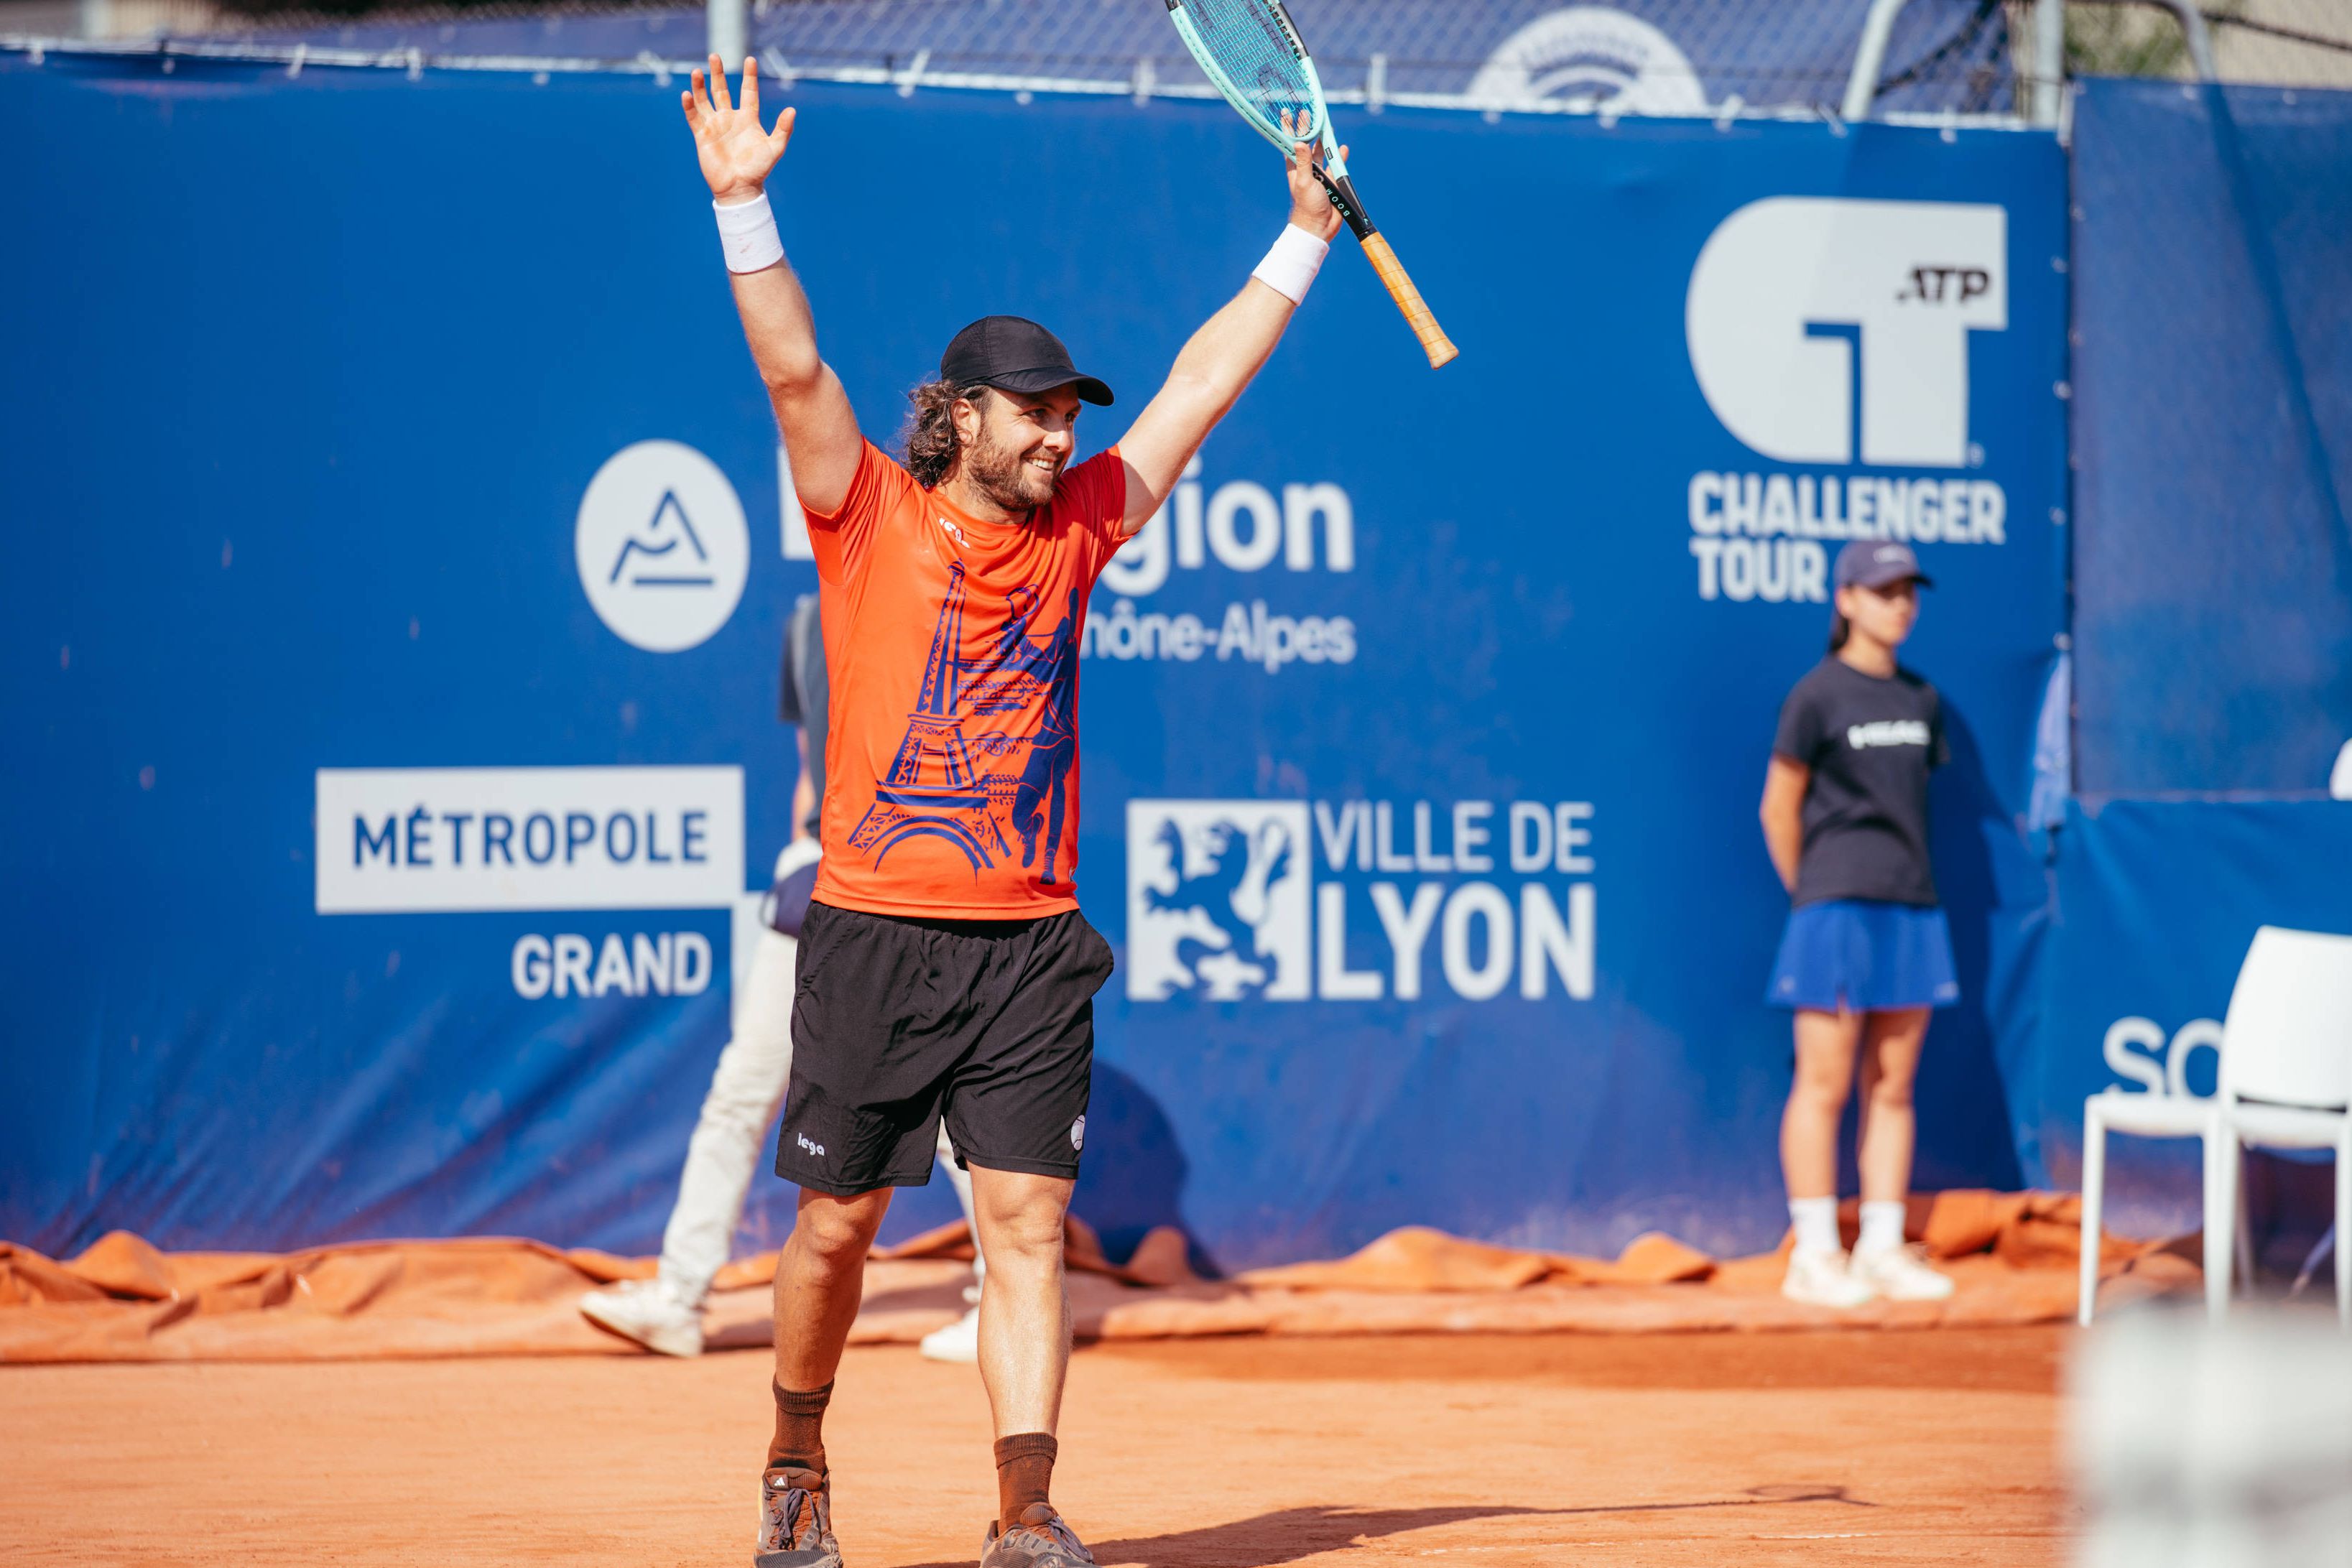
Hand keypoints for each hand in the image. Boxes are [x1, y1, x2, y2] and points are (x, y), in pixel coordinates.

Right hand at [682, 54, 794, 202]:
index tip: (750, 59)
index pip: (748, 92)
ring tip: (698, 71)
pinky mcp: (702, 135)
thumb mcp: (775, 148)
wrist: (740, 188)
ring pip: (705, 100)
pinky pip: (694, 117)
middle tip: (715, 56)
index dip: (749, 76)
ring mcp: (715, 126)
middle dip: (717, 74)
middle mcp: (730, 118)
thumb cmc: (758, 170)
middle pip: (721, 90)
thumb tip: (792, 110)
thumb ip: (784, 129)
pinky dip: (690, 105)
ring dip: (700, 86)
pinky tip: (687, 93)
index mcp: (748, 119)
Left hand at [1279, 108, 1345, 241]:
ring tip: (1326, 125)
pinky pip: (1336, 165)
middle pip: (1307, 143)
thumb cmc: (1307, 206)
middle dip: (1307, 128)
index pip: (1291, 143)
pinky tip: (1342, 147)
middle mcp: (1307, 168)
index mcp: (1296, 168)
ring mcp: (1320, 174)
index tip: (1286, 112)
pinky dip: (1339, 156)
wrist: (1319, 227)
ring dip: (1324, 139)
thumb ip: (1303, 162)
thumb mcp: (1304, 181)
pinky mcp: (1332, 181)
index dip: (1289, 128)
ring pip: (1322, 152)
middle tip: (1307, 112)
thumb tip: (1298, 142)